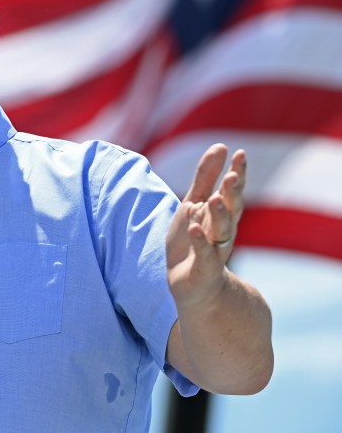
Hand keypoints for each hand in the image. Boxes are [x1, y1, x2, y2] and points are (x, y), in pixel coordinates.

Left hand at [166, 143, 245, 307]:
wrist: (193, 287)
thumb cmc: (193, 240)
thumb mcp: (194, 204)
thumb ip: (205, 177)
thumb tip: (221, 145)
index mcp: (221, 214)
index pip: (231, 191)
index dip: (236, 173)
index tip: (239, 153)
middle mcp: (222, 231)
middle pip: (231, 210)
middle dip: (232, 193)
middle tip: (232, 176)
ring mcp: (214, 251)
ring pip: (221, 231)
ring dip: (219, 215)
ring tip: (214, 198)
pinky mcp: (203, 270)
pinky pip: (204, 255)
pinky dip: (200, 242)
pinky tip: (195, 227)